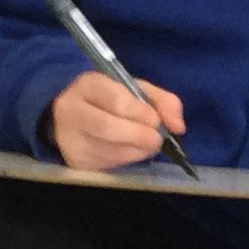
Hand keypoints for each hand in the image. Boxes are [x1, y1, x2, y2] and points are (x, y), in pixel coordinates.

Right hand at [46, 70, 185, 171]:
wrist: (70, 121)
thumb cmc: (108, 101)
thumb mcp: (134, 90)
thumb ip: (162, 102)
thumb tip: (178, 126)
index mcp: (88, 84)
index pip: (116, 100)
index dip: (141, 113)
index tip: (156, 121)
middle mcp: (71, 110)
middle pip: (109, 127)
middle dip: (140, 136)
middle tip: (156, 139)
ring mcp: (71, 138)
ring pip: (110, 150)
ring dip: (138, 151)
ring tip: (146, 145)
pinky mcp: (76, 161)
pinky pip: (109, 164)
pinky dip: (127, 159)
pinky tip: (129, 151)